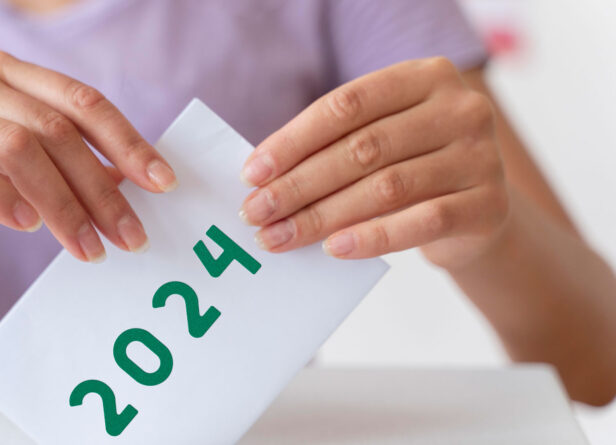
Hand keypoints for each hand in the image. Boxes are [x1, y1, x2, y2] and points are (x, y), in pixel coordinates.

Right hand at [0, 50, 176, 263]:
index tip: (162, 183)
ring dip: (61, 204)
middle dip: (100, 189)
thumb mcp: (19, 175)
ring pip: (16, 146)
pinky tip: (24, 226)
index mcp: (8, 75)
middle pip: (56, 129)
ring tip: (85, 246)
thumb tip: (129, 182)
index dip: (128, 141)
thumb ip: (66, 169)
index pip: (83, 101)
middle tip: (129, 236)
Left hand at [238, 58, 508, 268]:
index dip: (294, 139)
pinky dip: (372, 238)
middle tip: (256, 212)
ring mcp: (481, 156)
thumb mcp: (381, 140)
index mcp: (425, 77)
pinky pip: (421, 222)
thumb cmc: (413, 168)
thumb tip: (263, 178)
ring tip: (280, 236)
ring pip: (386, 187)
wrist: (478, 212)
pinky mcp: (490, 206)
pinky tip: (334, 248)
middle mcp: (460, 109)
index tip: (252, 173)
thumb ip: (335, 145)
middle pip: (362, 148)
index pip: (347, 105)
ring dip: (322, 216)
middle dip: (299, 184)